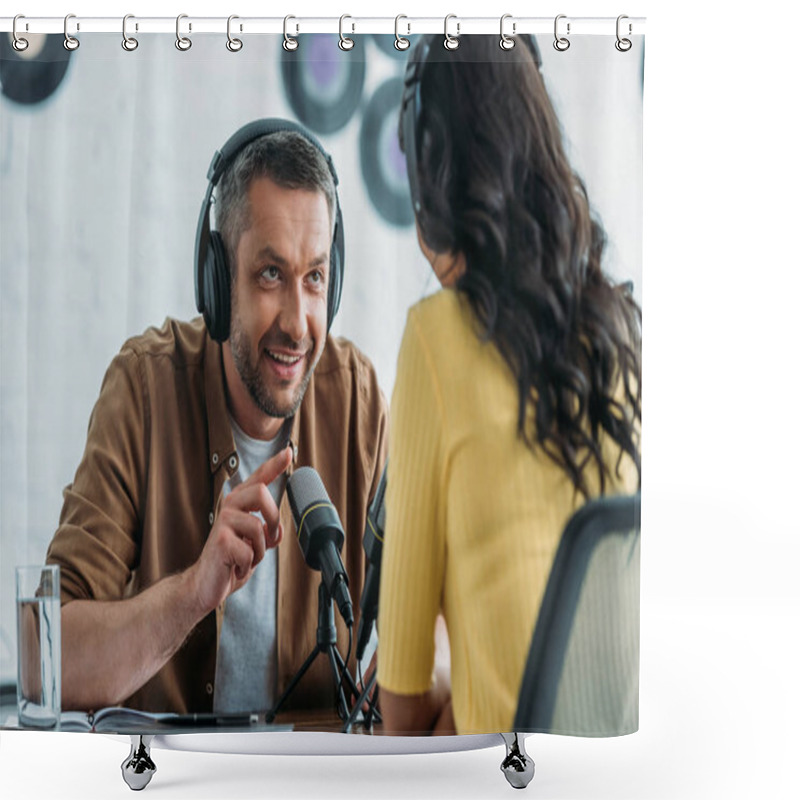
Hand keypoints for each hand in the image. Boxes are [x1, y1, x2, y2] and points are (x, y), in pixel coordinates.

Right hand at [188, 446, 291, 615]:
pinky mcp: (220, 541)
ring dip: (260, 551)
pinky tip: (235, 567)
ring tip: (246, 558)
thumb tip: (277, 528)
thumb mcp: (256, 542)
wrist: (206, 584)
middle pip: (262, 492)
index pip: (260, 477)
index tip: (288, 452)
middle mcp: (230, 506)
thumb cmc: (231, 559)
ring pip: (259, 528)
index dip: (275, 464)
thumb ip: (268, 530)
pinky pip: (250, 551)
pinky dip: (248, 565)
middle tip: (268, 539)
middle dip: (273, 519)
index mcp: (240, 502)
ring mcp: (223, 522)